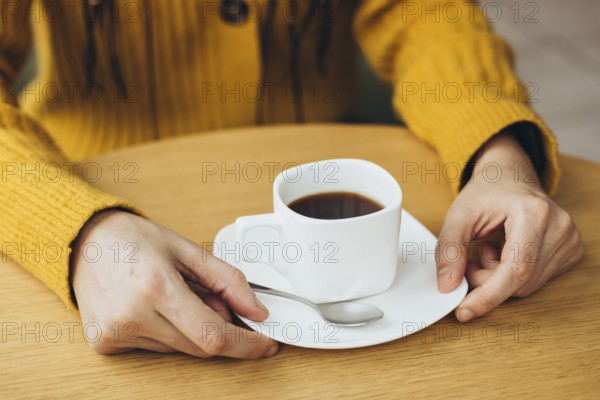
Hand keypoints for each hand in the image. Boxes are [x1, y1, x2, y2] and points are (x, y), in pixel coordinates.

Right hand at [71, 210, 278, 357]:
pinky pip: (156, 349)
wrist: (84, 242)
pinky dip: (169, 333)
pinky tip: (155, 307)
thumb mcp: (188, 249)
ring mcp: (116, 333)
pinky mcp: (105, 344)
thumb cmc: (133, 240)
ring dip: (193, 329)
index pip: (213, 335)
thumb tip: (257, 310)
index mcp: (156, 286)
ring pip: (180, 349)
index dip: (246, 345)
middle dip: (221, 330)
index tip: (266, 343)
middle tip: (217, 302)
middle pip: (200, 346)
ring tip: (178, 296)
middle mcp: (132, 315)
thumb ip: (228, 281)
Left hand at [436, 133, 583, 321]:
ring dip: (497, 277)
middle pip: (520, 282)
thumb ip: (449, 249)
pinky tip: (505, 252)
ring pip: (527, 286)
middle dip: (486, 280)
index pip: (516, 270)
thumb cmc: (486, 192)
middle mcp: (559, 227)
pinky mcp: (570, 251)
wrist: (508, 178)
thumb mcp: (458, 215)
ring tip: (489, 249)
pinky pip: (535, 281)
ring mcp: (569, 240)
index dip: (489, 295)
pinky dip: (512, 275)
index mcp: (534, 213)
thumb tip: (448, 286)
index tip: (465, 310)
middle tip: (468, 260)